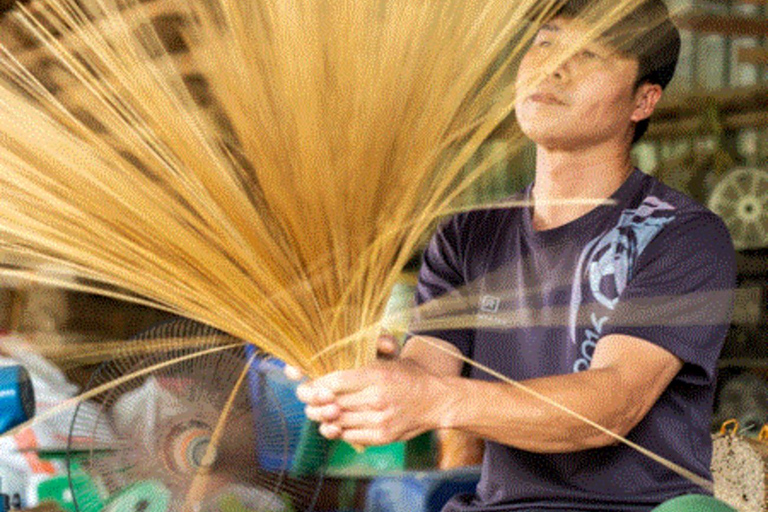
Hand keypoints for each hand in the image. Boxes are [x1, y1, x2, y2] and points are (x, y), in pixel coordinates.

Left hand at [294, 339, 450, 445]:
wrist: (436, 400)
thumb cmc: (408, 376)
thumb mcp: (387, 360)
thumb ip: (360, 362)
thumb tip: (328, 365)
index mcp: (377, 375)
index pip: (336, 381)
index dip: (316, 385)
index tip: (307, 385)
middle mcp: (377, 398)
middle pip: (333, 403)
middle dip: (314, 403)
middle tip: (307, 399)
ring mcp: (380, 420)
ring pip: (338, 422)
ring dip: (323, 418)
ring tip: (319, 412)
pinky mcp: (382, 436)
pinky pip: (349, 436)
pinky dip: (338, 431)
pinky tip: (336, 423)